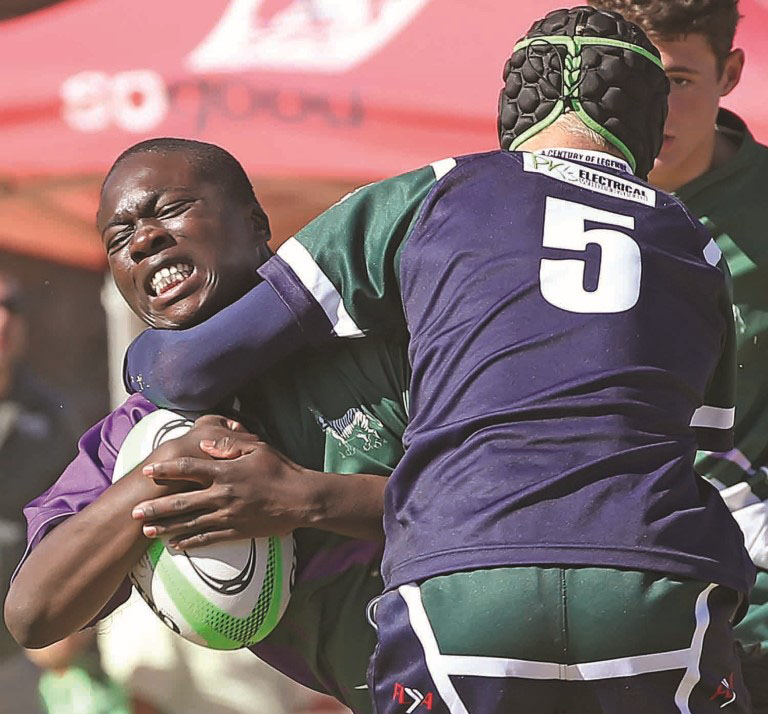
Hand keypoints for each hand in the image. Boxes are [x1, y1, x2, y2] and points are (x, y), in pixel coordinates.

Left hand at [131, 429, 315, 548]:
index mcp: (226, 471)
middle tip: (135, 512)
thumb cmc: (281, 469)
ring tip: (146, 531)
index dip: (167, 470)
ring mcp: (228, 515)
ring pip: (190, 523)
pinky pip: (208, 538)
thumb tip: (206, 443)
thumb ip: (229, 444)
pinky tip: (175, 545)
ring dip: (167, 527)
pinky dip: (190, 542)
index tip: (148, 471)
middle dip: (156, 507)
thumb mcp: (258, 447)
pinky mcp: (236, 530)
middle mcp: (222, 494)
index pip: (189, 469)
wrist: (301, 499)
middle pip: (182, 501)